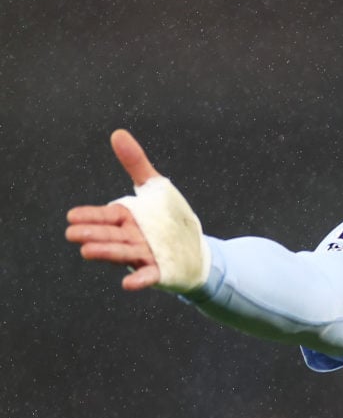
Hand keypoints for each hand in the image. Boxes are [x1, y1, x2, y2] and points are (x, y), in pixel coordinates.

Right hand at [66, 130, 161, 289]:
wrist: (195, 250)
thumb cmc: (169, 219)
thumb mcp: (155, 187)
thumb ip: (136, 163)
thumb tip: (117, 133)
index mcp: (128, 219)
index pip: (107, 216)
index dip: (91, 216)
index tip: (71, 216)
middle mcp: (132, 238)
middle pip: (111, 235)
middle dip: (93, 234)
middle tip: (73, 233)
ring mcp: (144, 256)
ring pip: (124, 253)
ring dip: (107, 253)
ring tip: (88, 251)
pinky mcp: (159, 271)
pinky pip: (147, 276)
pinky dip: (138, 279)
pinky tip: (128, 284)